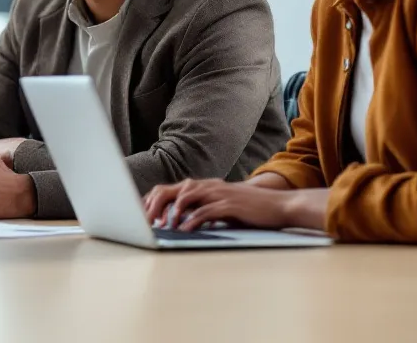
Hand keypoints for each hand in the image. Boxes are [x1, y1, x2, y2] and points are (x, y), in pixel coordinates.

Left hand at [142, 179, 327, 231]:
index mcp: (202, 187)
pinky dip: (192, 220)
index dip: (151, 201)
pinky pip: (205, 211)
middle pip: (171, 190)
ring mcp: (218, 193)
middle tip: (145, 222)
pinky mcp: (229, 204)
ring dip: (171, 212)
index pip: (168, 189)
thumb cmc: (247, 209)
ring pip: (185, 197)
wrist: (277, 205)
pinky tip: (185, 229)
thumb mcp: (219, 207)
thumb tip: (176, 221)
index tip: (139, 216)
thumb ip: (200, 210)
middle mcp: (207, 186)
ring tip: (162, 226)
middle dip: (155, 206)